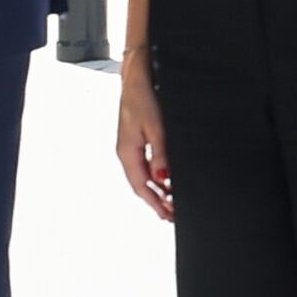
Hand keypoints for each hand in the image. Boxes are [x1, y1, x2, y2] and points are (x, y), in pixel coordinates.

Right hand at [116, 73, 173, 220]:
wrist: (136, 80)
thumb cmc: (143, 99)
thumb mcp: (156, 128)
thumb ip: (160, 154)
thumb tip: (162, 178)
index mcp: (127, 152)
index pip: (141, 186)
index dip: (154, 203)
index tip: (167, 215)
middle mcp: (126, 153)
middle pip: (141, 185)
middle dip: (156, 202)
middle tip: (171, 215)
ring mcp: (130, 148)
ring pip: (142, 177)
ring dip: (156, 191)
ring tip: (170, 203)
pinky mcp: (135, 142)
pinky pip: (144, 166)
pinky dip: (155, 177)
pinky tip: (164, 181)